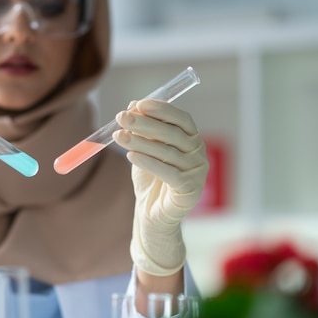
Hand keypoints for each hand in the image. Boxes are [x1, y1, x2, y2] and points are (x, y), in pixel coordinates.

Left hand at [113, 99, 207, 275]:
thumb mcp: (144, 150)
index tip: (139, 104)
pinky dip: (148, 162)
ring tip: (119, 136)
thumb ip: (142, 130)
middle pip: (172, 134)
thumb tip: (133, 105)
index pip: (181, 119)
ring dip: (140, 142)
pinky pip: (167, 172)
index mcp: (192, 139)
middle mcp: (199, 153)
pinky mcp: (190, 190)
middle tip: (121, 117)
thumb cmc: (150, 179)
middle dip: (144, 124)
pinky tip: (130, 156)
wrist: (152, 213)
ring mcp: (197, 172)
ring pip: (167, 152)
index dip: (161, 110)